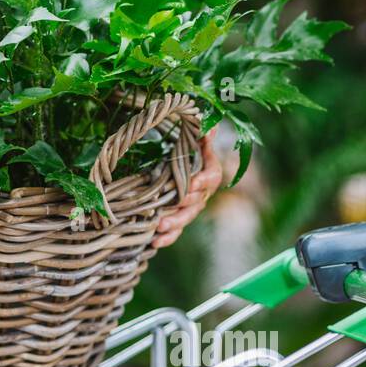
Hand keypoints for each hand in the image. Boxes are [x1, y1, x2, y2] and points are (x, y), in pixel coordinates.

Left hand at [153, 130, 222, 248]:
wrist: (185, 163)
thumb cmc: (190, 150)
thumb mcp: (195, 139)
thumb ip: (202, 133)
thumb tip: (207, 124)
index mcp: (208, 173)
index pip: (211, 177)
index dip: (202, 181)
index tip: (192, 184)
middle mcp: (202, 192)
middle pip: (196, 203)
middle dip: (182, 209)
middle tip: (169, 213)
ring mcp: (190, 207)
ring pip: (185, 218)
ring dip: (173, 225)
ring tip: (159, 229)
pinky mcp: (179, 217)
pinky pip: (175, 230)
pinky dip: (167, 237)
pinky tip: (154, 242)